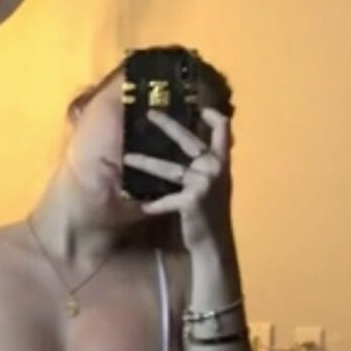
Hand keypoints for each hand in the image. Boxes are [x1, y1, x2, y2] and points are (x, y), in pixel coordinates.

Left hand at [123, 107, 233, 249]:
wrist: (215, 242)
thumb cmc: (212, 211)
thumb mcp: (216, 183)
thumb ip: (206, 165)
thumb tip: (189, 149)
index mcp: (222, 161)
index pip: (224, 129)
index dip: (212, 115)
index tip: (199, 108)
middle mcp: (215, 167)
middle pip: (188, 139)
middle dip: (167, 124)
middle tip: (150, 114)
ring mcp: (203, 182)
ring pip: (168, 169)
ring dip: (145, 163)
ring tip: (127, 158)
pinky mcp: (192, 200)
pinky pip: (166, 199)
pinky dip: (154, 204)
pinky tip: (144, 206)